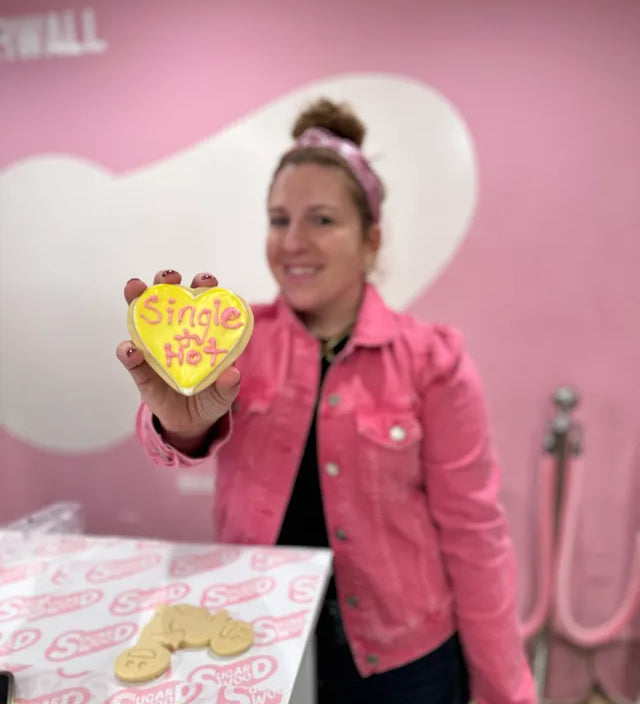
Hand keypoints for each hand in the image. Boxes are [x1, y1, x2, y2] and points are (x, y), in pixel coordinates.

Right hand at [116, 270, 240, 447]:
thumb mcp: (225, 393)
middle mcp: (175, 331)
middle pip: (168, 298)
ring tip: (135, 290)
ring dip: (136, 298)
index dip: (203, 285)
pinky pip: (130, 356)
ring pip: (142, 316)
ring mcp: (154, 347)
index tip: (206, 281)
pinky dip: (127, 350)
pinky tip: (131, 350)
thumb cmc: (211, 397)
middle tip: (168, 279)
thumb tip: (231, 374)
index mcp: (200, 330)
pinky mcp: (140, 368)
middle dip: (166, 281)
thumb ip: (229, 385)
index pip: (201, 300)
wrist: (191, 423)